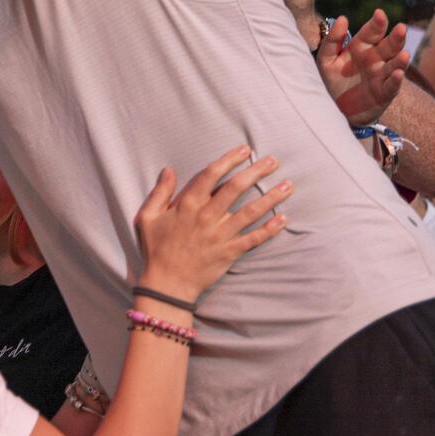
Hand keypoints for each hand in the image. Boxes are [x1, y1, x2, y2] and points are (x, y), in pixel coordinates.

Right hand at [135, 147, 293, 302]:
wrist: (167, 285)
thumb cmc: (156, 249)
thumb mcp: (147, 217)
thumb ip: (159, 192)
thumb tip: (169, 170)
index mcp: (188, 205)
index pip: (211, 175)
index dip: (229, 159)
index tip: (244, 150)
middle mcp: (207, 217)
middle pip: (236, 188)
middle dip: (256, 172)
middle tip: (272, 161)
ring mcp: (220, 235)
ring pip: (250, 212)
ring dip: (270, 197)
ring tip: (287, 185)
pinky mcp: (230, 252)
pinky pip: (253, 239)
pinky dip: (270, 229)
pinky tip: (283, 219)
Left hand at [315, 10, 408, 125]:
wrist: (336, 109)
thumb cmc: (333, 80)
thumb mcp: (327, 60)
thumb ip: (332, 40)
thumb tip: (342, 18)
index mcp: (361, 47)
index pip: (371, 32)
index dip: (376, 23)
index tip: (379, 13)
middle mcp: (375, 59)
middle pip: (389, 45)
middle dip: (396, 37)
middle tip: (401, 28)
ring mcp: (381, 75)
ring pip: (394, 64)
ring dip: (400, 59)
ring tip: (404, 53)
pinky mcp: (384, 93)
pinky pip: (391, 85)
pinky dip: (395, 80)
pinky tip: (397, 73)